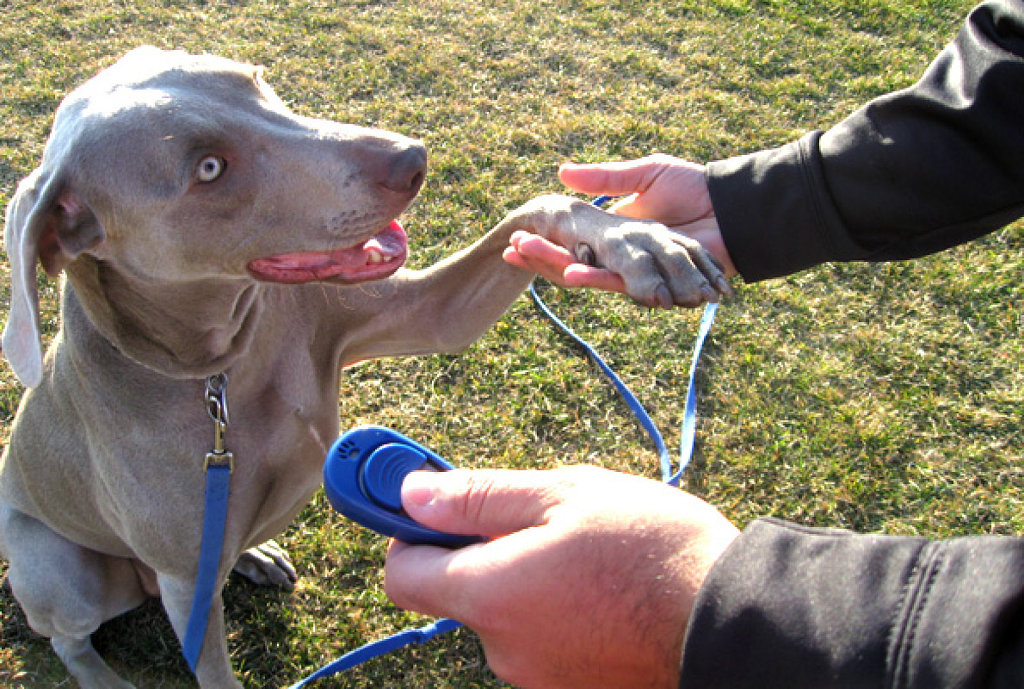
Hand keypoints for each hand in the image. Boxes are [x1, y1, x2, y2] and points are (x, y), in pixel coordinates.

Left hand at [384, 466, 738, 688]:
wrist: (731, 622)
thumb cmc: (652, 549)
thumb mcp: (564, 494)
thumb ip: (479, 497)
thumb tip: (411, 494)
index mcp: (489, 594)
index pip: (400, 573)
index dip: (406, 532)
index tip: (425, 501)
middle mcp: (500, 646)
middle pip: (457, 589)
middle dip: (480, 547)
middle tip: (533, 512)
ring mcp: (536, 674)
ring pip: (505, 609)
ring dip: (524, 574)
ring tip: (583, 548)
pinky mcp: (569, 684)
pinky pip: (539, 635)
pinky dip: (552, 606)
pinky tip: (600, 584)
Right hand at [502, 155, 736, 291]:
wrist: (733, 207)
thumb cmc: (696, 187)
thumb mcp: (645, 174)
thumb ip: (607, 178)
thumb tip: (562, 171)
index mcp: (621, 232)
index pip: (575, 240)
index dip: (546, 241)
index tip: (515, 238)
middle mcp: (626, 256)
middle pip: (576, 259)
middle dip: (542, 256)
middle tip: (511, 248)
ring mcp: (641, 272)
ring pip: (593, 274)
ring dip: (558, 267)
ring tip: (525, 257)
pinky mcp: (658, 283)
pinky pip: (623, 283)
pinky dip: (597, 279)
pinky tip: (570, 274)